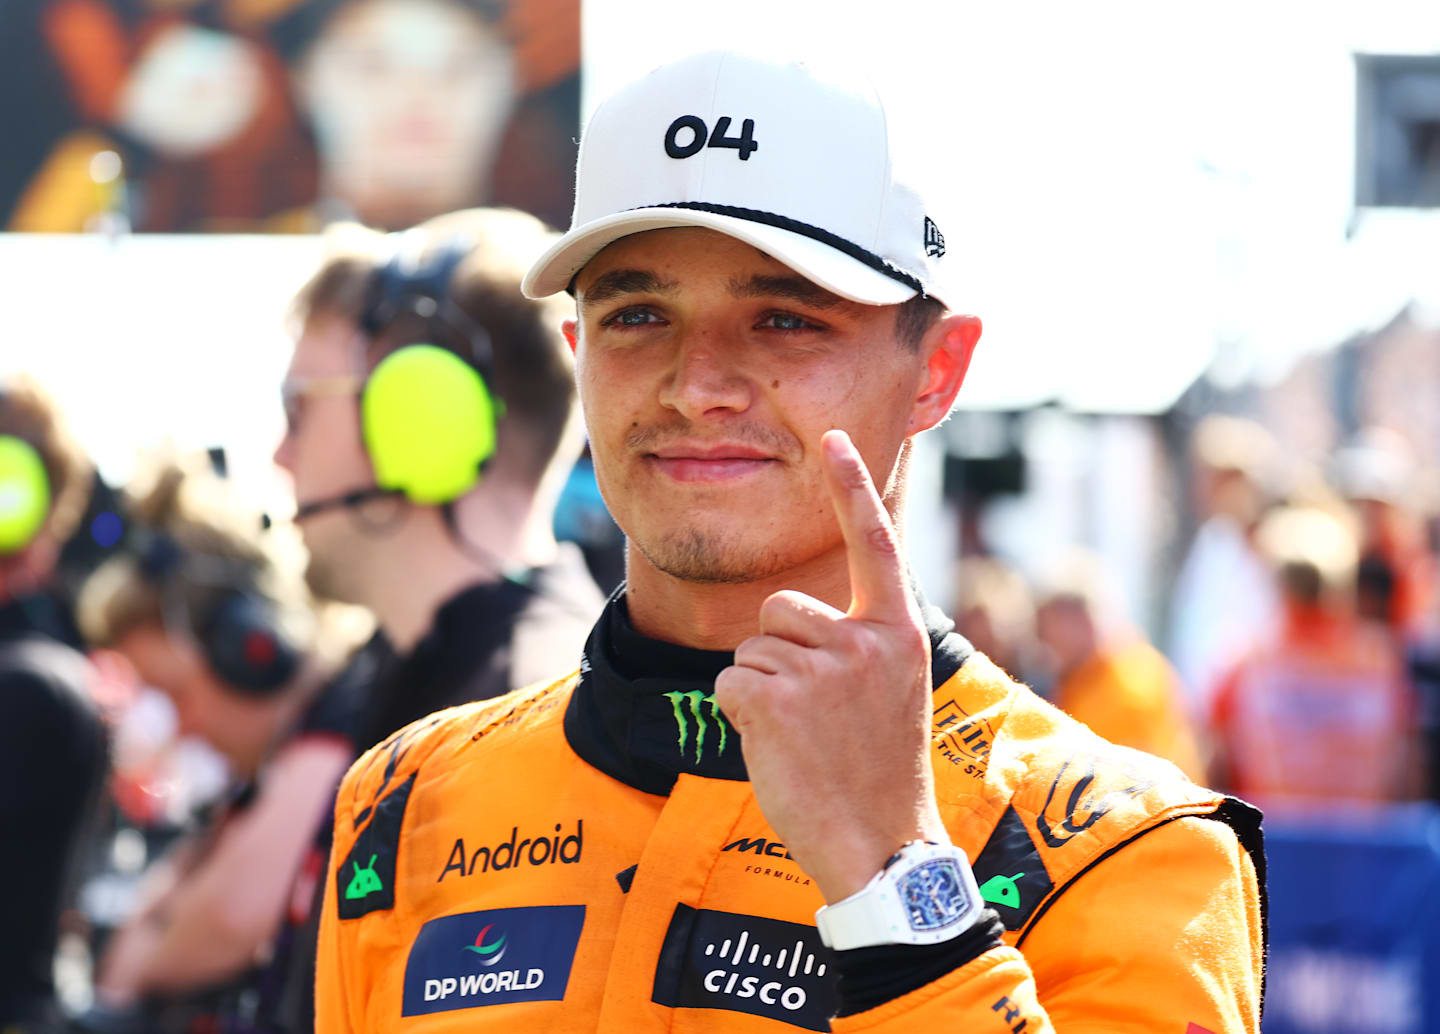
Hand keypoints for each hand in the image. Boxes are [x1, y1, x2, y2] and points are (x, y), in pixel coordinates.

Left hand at [713, 429, 946, 902]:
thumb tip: (797, 616)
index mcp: (898, 633)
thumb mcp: (892, 692)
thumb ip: (860, 644)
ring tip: (805, 738)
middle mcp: (863, 640)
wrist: (882, 846)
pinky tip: (779, 749)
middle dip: (781, 654)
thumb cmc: (881, 771)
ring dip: (762, 691)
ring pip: (750, 650)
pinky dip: (739, 716)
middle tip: (817, 716)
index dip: (851, 488)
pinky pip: (728, 683)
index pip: (874, 544)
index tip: (833, 438)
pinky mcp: (773, 699)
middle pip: (780, 609)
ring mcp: (819, 669)